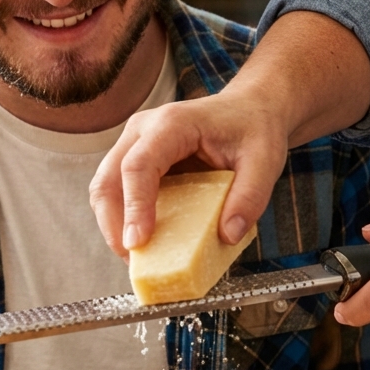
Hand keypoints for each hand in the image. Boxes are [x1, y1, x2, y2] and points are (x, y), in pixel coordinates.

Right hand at [89, 11, 369, 255]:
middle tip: (133, 260)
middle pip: (108, 178)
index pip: (138, 165)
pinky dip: (122, 217)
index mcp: (173, 124)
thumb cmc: (253, 129)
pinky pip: (117, 190)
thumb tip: (227, 235)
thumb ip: (249, 198)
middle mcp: (144, 130)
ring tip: (136, 256)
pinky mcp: (136, 157)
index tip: (138, 242)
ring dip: (113, 224)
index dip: (134, 206)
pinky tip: (141, 240)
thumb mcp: (264, 162)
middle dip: (113, 224)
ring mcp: (135, 142)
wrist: (248, 108)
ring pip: (105, 186)